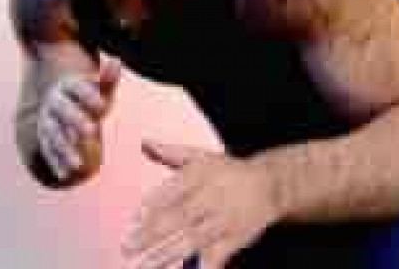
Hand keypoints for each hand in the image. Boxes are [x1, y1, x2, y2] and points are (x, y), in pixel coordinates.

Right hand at [37, 58, 120, 180]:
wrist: (59, 102)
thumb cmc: (86, 96)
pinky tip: (65, 176)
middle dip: (77, 120)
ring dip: (65, 149)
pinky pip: (48, 152)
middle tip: (92, 131)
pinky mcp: (44, 138)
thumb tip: (117, 61)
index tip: (103, 106)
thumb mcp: (97, 86)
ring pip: (54, 136)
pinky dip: (56, 163)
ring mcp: (47, 121)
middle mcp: (55, 103)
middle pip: (64, 112)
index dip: (90, 96)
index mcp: (68, 86)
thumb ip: (108, 78)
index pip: (78, 89)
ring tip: (79, 165)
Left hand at [122, 140, 278, 268]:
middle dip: (152, 234)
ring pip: (193, 240)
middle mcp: (212, 197)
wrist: (270, 185)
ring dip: (167, 254)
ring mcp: (224, 220)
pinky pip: (216, 257)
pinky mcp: (235, 240)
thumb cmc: (228, 171)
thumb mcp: (202, 155)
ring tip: (143, 265)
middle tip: (128, 246)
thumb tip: (145, 143)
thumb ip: (171, 152)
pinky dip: (202, 267)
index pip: (172, 190)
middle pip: (179, 217)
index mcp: (200, 174)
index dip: (151, 205)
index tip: (133, 220)